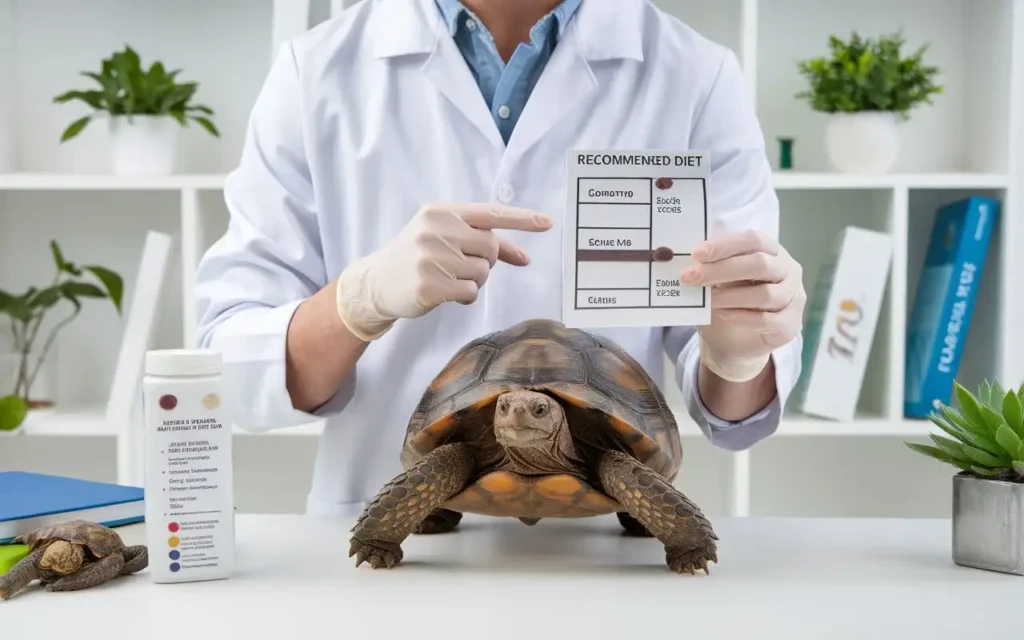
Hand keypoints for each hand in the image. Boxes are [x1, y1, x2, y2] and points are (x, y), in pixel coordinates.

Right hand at [335, 202, 552, 340]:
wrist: (376, 282)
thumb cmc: (416, 257)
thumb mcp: (444, 237)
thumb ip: (482, 240)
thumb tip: (524, 256)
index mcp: (441, 212)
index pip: (490, 213)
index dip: (522, 219)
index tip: (547, 223)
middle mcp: (436, 229)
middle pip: (490, 247)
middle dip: (486, 261)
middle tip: (464, 267)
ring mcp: (431, 257)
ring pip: (482, 272)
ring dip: (473, 281)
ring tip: (448, 279)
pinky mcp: (429, 284)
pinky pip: (470, 293)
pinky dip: (464, 297)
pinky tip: (445, 293)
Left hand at [681, 229, 805, 381]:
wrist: (737, 342)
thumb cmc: (730, 300)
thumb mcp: (722, 279)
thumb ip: (713, 266)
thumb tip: (688, 259)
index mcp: (773, 251)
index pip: (754, 240)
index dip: (725, 245)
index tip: (696, 254)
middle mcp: (789, 271)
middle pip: (759, 264)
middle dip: (722, 269)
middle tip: (692, 277)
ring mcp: (794, 298)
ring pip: (764, 294)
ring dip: (729, 296)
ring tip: (706, 299)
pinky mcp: (789, 325)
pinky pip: (766, 319)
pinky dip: (740, 316)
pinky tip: (721, 314)